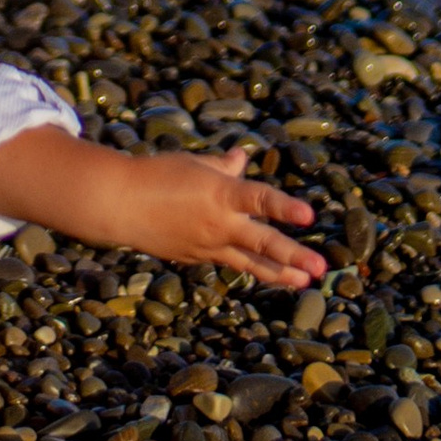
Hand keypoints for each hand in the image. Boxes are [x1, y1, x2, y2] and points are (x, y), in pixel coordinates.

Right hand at [120, 145, 323, 291]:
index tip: (310, 216)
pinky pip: (228, 261)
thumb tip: (242, 157)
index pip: (260, 199)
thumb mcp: (193, 165)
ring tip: (304, 282)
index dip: (286, 207)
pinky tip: (268, 272)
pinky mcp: (196, 258)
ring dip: (280, 274)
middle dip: (294, 256)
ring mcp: (208, 246)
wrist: (119, 204)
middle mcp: (218, 223)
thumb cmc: (155, 175)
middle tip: (321, 269)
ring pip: (251, 263)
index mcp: (219, 194)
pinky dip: (248, 266)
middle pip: (263, 242)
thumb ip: (223, 167)